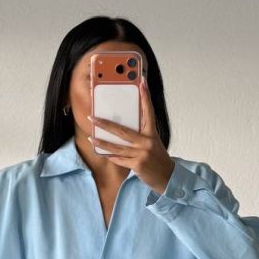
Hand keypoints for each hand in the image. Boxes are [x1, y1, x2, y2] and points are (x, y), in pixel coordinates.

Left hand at [87, 75, 174, 195]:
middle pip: (122, 131)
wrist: (167, 176)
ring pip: (117, 147)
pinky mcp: (137, 164)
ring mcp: (142, 153)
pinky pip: (120, 159)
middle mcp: (147, 141)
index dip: (145, 96)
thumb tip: (120, 129)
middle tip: (93, 118)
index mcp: (152, 133)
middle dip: (105, 124)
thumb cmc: (157, 158)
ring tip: (91, 138)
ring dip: (102, 143)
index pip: (148, 111)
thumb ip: (140, 135)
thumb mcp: (152, 142)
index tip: (141, 82)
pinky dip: (111, 156)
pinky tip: (103, 153)